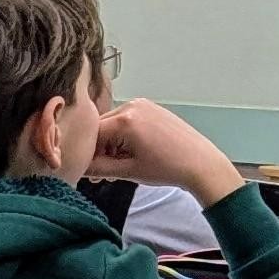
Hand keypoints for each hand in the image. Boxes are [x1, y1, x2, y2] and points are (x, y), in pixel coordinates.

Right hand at [86, 100, 245, 206]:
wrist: (200, 163)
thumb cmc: (169, 168)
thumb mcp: (128, 171)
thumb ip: (98, 168)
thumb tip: (78, 169)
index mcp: (125, 120)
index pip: (91, 135)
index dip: (87, 154)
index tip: (87, 170)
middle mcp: (132, 106)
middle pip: (100, 127)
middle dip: (99, 150)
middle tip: (104, 173)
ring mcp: (143, 104)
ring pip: (113, 124)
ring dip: (111, 143)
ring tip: (122, 165)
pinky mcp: (151, 107)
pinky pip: (126, 119)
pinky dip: (123, 136)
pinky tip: (132, 153)